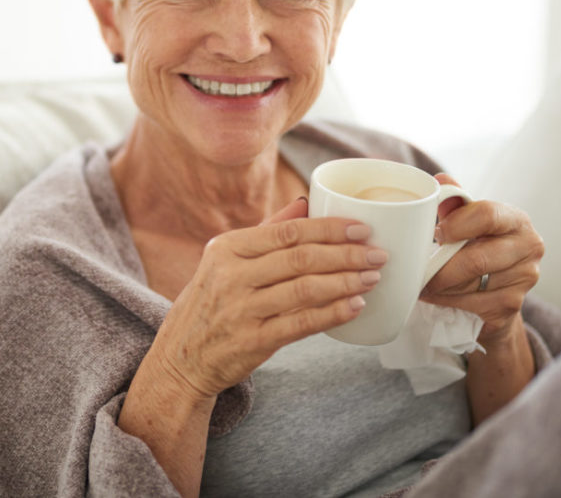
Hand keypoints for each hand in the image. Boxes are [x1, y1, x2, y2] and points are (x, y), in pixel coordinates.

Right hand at [149, 197, 384, 400]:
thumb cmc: (212, 302)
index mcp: (227, 248)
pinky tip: (356, 306)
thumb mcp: (225, 261)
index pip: (287, 233)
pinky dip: (333, 313)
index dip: (329, 229)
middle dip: (346, 254)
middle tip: (378, 254)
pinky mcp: (253, 341)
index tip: (362, 229)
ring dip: (346, 282)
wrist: (182, 356)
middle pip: (301, 258)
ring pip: (305, 289)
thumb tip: (305, 204)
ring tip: (372, 277)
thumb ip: (266, 232)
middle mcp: (232, 276)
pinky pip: (302, 324)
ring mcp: (241, 309)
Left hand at [420, 173, 543, 343]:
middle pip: (477, 258)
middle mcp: (529, 247)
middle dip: (441, 267)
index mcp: (516, 220)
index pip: (488, 215)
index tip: (437, 234)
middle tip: (418, 268)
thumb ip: (455, 202)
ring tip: (422, 282)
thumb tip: (441, 180)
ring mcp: (525, 278)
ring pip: (471, 285)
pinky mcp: (512, 305)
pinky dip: (446, 301)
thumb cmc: (479, 245)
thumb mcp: (468, 221)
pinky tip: (435, 296)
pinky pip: (471, 304)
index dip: (457, 224)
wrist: (498, 289)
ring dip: (440, 286)